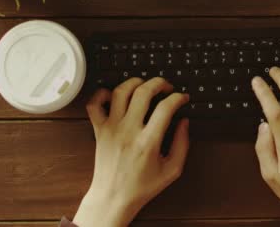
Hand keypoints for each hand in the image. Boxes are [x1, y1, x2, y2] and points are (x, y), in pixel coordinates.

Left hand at [73, 78, 189, 226]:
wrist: (113, 198)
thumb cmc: (141, 186)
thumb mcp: (172, 170)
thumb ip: (182, 144)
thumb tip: (184, 122)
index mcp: (148, 142)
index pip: (166, 107)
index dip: (178, 97)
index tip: (182, 98)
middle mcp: (129, 131)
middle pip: (144, 92)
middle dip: (159, 83)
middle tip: (166, 87)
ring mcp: (111, 128)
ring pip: (120, 91)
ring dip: (135, 82)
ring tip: (144, 85)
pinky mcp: (99, 129)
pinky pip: (94, 104)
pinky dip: (101, 93)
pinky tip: (113, 95)